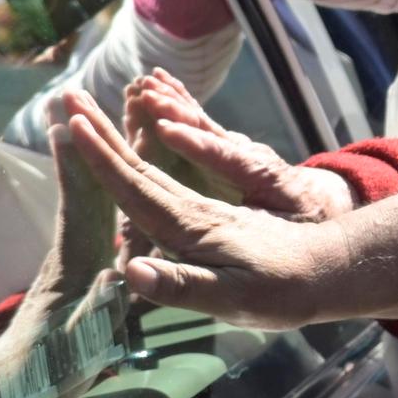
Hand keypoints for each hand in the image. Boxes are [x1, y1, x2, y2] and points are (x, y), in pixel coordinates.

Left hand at [0, 121, 122, 378]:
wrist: (12, 394)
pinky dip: (95, 179)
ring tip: (82, 108)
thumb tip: (116, 274)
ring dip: (87, 149)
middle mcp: (74, 252)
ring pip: (87, 191)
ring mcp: (76, 256)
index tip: (74, 123)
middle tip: (75, 92)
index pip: (81, 206)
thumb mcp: (80, 351)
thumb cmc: (46, 376)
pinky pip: (93, 211)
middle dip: (83, 138)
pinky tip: (100, 162)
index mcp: (77, 268)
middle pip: (82, 184)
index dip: (80, 165)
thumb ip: (98, 312)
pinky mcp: (81, 264)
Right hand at [61, 89, 351, 328]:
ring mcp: (203, 208)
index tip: (76, 126)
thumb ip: (181, 284)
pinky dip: (154, 148)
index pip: (137, 187)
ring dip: (126, 132)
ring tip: (95, 104)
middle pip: (140, 166)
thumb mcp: (231, 299)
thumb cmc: (281, 292)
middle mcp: (194, 209)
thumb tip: (131, 270)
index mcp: (192, 226)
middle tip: (70, 98)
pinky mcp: (213, 213)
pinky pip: (173, 173)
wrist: (328, 272)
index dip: (104, 159)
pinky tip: (144, 135)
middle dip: (103, 133)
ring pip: (156, 164)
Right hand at [123, 67, 355, 221]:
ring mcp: (235, 148)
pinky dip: (178, 101)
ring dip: (173, 101)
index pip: (223, 156)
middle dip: (177, 112)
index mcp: (261, 175)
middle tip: (148, 94)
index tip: (165, 128)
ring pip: (201, 121)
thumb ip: (263, 231)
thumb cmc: (302, 225)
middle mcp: (246, 154)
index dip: (194, 143)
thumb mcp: (289, 231)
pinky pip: (198, 122)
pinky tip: (158, 83)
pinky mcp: (225, 148)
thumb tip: (230, 244)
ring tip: (146, 83)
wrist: (321, 204)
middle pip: (208, 131)